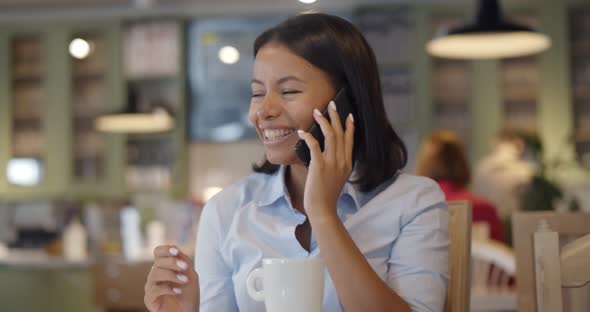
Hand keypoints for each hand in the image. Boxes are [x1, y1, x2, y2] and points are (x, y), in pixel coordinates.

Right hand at [144, 245, 198, 311]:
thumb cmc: (189, 294)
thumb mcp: (190, 274)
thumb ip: (184, 261)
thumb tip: (176, 250)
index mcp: (164, 266)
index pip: (158, 252)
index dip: (165, 250)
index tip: (176, 251)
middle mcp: (155, 275)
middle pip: (158, 262)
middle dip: (172, 262)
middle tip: (186, 267)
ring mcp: (151, 287)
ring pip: (155, 274)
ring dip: (172, 275)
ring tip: (185, 280)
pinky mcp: (149, 299)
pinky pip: (154, 290)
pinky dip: (168, 289)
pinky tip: (179, 291)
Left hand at [297, 101, 354, 220]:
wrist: (323, 209)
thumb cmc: (326, 195)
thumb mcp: (337, 178)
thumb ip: (336, 165)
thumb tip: (326, 153)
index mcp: (347, 163)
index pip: (350, 140)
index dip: (349, 126)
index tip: (349, 115)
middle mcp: (342, 161)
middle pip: (340, 133)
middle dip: (336, 116)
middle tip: (331, 104)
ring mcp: (331, 163)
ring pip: (330, 135)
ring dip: (323, 121)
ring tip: (317, 111)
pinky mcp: (319, 166)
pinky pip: (314, 145)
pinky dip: (308, 136)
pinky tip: (302, 131)